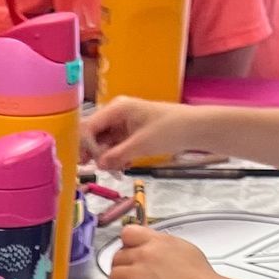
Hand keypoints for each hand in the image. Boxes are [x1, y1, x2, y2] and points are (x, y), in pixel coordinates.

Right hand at [81, 97, 202, 169]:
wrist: (194, 129)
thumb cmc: (170, 130)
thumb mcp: (141, 144)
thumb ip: (116, 155)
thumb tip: (98, 165)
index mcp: (117, 108)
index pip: (89, 126)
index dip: (85, 145)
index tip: (87, 163)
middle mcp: (116, 113)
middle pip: (93, 134)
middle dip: (94, 153)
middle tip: (99, 170)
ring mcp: (122, 123)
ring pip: (103, 142)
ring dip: (106, 157)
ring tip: (116, 170)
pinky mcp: (129, 132)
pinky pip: (115, 145)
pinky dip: (116, 156)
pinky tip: (123, 165)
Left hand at [106, 225, 221, 278]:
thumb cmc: (201, 277)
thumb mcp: (184, 248)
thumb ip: (162, 244)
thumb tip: (152, 247)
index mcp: (157, 241)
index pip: (128, 233)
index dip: (127, 245)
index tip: (132, 254)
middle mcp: (144, 254)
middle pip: (118, 257)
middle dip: (123, 267)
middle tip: (133, 278)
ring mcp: (136, 274)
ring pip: (113, 275)